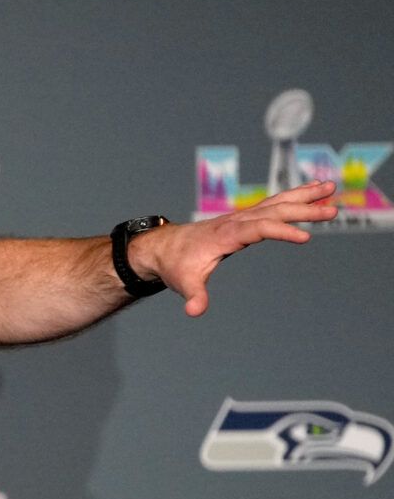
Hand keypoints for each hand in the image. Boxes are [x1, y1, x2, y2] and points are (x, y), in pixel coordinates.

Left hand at [135, 180, 338, 316]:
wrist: (164, 247)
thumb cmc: (176, 265)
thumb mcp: (184, 282)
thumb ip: (194, 296)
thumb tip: (194, 311)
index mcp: (226, 234)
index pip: (258, 229)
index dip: (281, 232)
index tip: (306, 238)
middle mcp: (237, 220)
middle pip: (274, 211)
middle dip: (303, 210)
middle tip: (333, 211)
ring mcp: (242, 216)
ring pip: (276, 202)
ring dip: (304, 195)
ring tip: (331, 186)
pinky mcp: (245, 217)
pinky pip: (273, 203)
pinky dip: (294, 196)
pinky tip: (314, 191)